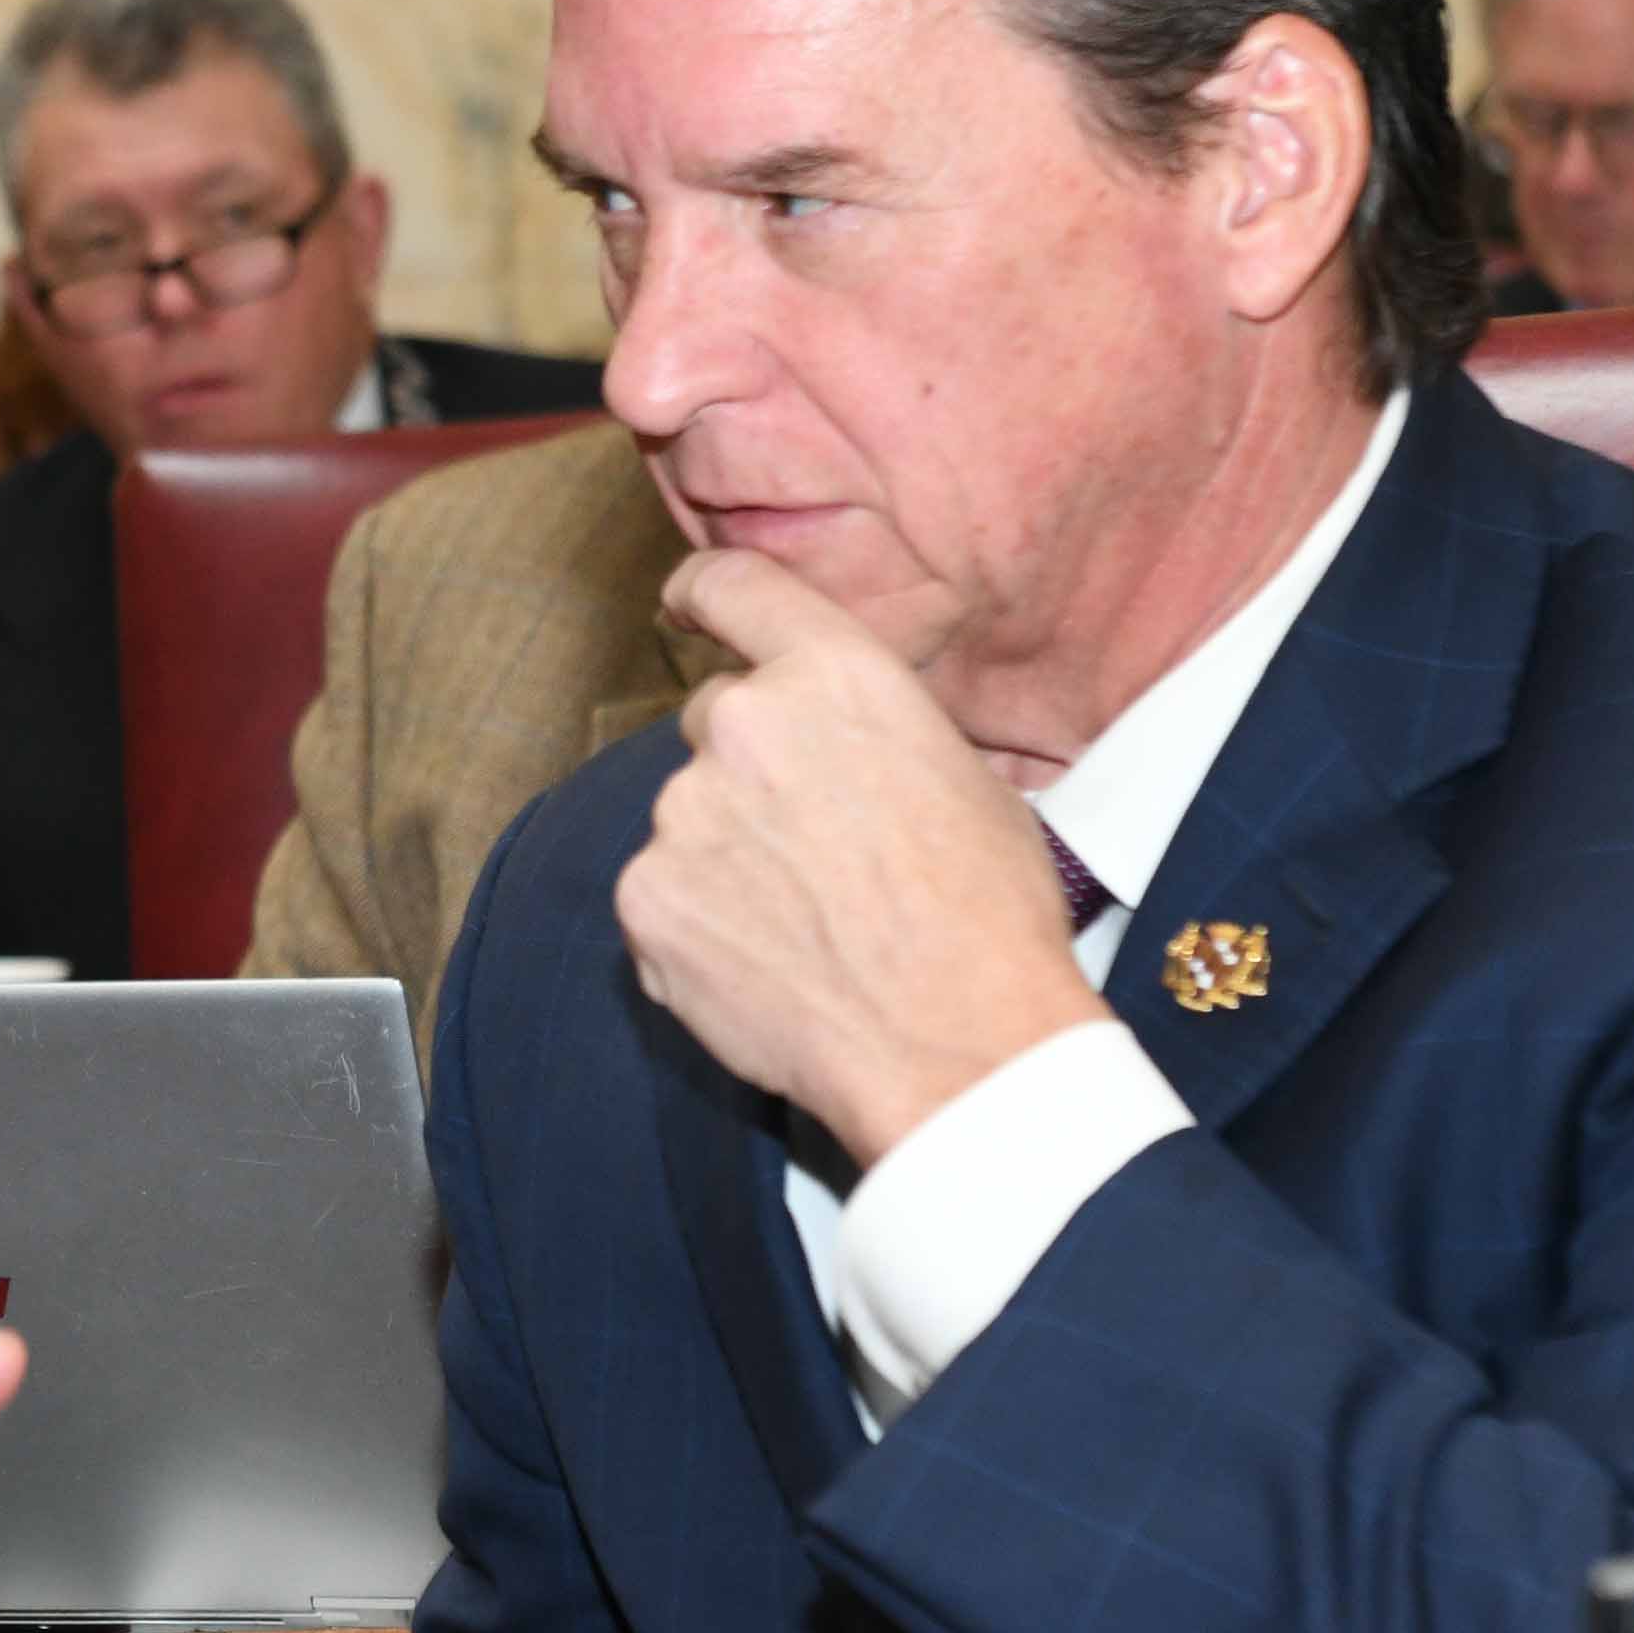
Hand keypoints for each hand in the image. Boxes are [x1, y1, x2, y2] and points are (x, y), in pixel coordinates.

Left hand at [620, 546, 1105, 1163]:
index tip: (685, 602)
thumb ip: (877, 732)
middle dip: (752, 771)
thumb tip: (847, 745)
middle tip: (817, 847)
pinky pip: (664, 895)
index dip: (704, 592)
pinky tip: (770, 966)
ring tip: (808, 926)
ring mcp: (683, 814)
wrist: (956, 1044)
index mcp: (835, 674)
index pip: (738, 588)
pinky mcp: (646, 899)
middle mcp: (744, 724)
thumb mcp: (967, 777)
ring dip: (728, 854)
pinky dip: (700, 926)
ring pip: (690, 816)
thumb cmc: (986, 915)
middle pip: (716, 721)